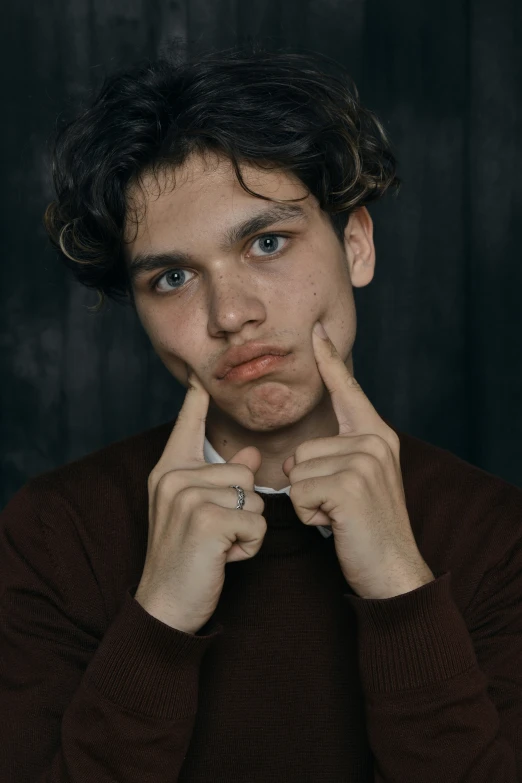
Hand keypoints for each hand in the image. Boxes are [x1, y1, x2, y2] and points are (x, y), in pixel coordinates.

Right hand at [135, 371, 266, 633]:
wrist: (166, 604)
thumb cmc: (186, 557)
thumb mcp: (199, 512)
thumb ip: (221, 478)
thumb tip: (250, 453)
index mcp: (170, 470)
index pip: (186, 425)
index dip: (196, 400)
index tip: (200, 375)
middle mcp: (174, 477)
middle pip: (245, 471)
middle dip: (244, 508)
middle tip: (216, 535)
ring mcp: (187, 496)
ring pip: (254, 496)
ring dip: (248, 528)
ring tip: (219, 546)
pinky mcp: (206, 520)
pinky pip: (256, 521)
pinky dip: (250, 545)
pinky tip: (224, 558)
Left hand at [282, 321, 434, 599]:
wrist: (393, 571)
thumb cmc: (366, 529)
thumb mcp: (358, 483)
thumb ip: (338, 457)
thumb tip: (297, 454)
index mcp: (377, 436)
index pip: (348, 391)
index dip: (330, 361)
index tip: (317, 332)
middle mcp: (375, 441)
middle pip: (304, 448)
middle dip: (308, 484)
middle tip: (339, 508)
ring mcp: (365, 461)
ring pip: (299, 470)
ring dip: (308, 501)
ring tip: (339, 516)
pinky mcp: (350, 484)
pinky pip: (299, 490)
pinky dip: (308, 514)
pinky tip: (335, 524)